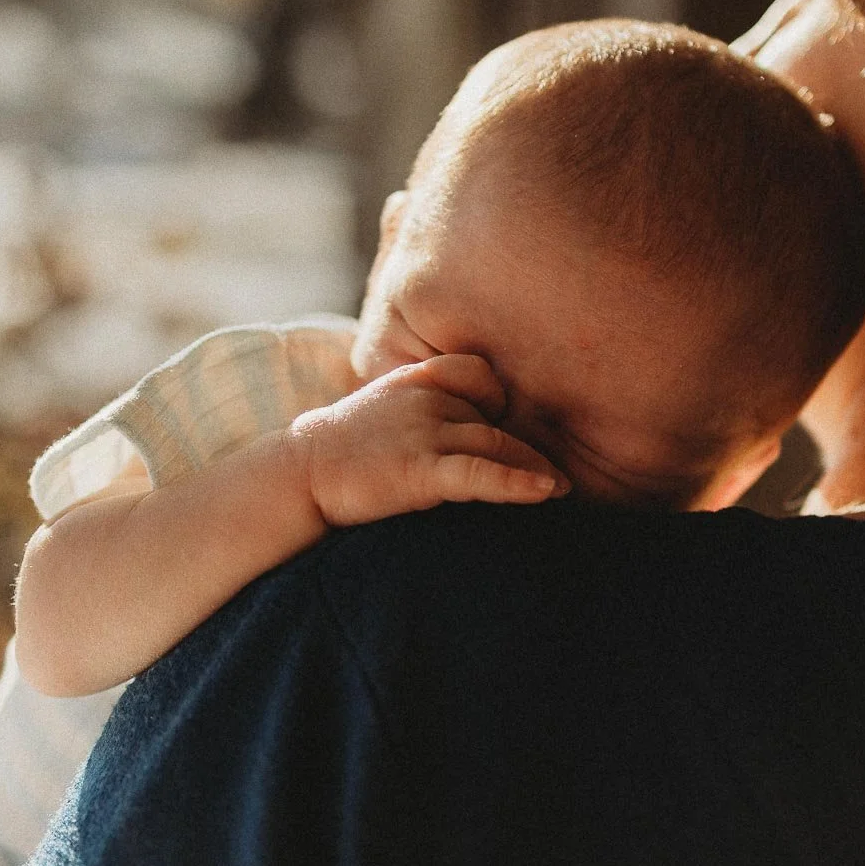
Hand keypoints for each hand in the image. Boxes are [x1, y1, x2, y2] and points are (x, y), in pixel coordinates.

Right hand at [290, 353, 569, 527]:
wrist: (299, 473)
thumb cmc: (344, 448)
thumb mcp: (386, 408)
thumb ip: (425, 407)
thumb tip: (467, 427)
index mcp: (418, 378)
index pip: (478, 371)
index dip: (500, 397)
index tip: (512, 425)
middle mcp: (426, 396)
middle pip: (493, 419)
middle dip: (531, 446)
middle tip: (564, 470)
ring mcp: (424, 430)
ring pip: (496, 443)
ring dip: (536, 468)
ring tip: (563, 490)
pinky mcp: (420, 468)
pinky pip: (479, 472)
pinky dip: (517, 482)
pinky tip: (545, 493)